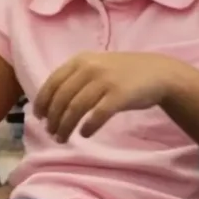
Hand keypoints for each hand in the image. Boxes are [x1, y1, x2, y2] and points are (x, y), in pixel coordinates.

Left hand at [33, 51, 187, 140]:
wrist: (159, 73)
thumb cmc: (123, 74)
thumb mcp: (96, 66)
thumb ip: (75, 78)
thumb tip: (49, 104)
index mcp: (80, 60)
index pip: (52, 83)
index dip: (42, 102)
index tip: (39, 117)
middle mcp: (90, 68)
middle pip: (62, 98)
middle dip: (53, 119)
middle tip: (51, 133)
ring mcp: (105, 81)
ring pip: (75, 108)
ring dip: (65, 126)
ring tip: (62, 138)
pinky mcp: (120, 95)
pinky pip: (97, 115)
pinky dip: (88, 127)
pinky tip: (84, 134)